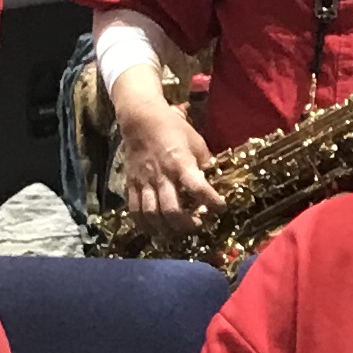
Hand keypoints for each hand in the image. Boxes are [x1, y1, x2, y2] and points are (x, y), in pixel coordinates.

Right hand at [112, 72, 220, 223]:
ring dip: (166, 229)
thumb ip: (205, 164)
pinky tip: (155, 230)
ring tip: (177, 232)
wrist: (141, 120)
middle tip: (197, 225)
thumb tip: (216, 182)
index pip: (198, 188)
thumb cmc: (173, 128)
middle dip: (187, 224)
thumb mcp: (196, 142)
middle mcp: (161, 176)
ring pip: (152, 215)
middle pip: (172, 210)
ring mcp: (144, 182)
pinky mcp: (131, 185)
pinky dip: (145, 225)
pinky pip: (135, 211)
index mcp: (181, 163)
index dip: (212, 202)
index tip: (221, 208)